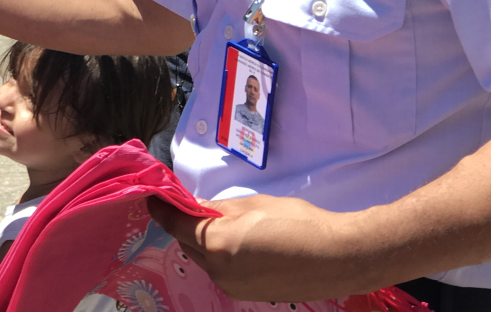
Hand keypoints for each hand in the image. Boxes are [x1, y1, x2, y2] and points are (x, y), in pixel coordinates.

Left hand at [147, 194, 365, 302]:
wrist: (337, 258)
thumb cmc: (298, 223)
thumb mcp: (253, 205)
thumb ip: (218, 208)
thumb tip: (194, 206)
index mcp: (217, 244)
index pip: (176, 224)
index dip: (162, 208)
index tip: (153, 195)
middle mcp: (218, 270)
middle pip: (188, 243)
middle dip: (186, 224)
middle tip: (193, 204)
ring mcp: (232, 287)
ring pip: (204, 259)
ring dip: (204, 241)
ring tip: (223, 222)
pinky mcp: (245, 294)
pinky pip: (221, 271)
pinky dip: (221, 255)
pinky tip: (240, 242)